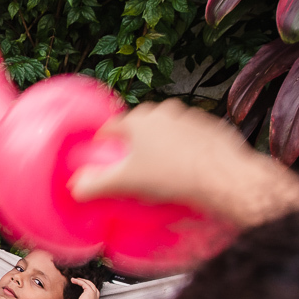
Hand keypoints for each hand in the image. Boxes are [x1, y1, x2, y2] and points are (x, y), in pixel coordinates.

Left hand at [64, 278, 99, 298]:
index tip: (79, 285)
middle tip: (77, 280)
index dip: (87, 287)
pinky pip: (84, 283)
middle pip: (92, 286)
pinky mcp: (90, 291)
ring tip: (74, 279)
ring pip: (89, 283)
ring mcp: (93, 294)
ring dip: (82, 280)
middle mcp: (95, 297)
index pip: (92, 292)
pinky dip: (79, 281)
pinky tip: (73, 280)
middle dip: (85, 282)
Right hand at [68, 100, 298, 227]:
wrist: (224, 177)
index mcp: (140, 119)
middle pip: (141, 125)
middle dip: (135, 142)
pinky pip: (192, 138)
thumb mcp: (126, 182)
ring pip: (168, 130)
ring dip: (162, 144)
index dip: (105, 140)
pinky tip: (187, 169)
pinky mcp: (213, 128)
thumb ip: (96, 184)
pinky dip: (186, 149)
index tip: (103, 152)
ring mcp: (191, 117)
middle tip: (134, 164)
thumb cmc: (172, 175)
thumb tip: (75, 187)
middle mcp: (164, 111)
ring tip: (162, 169)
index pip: (112, 126)